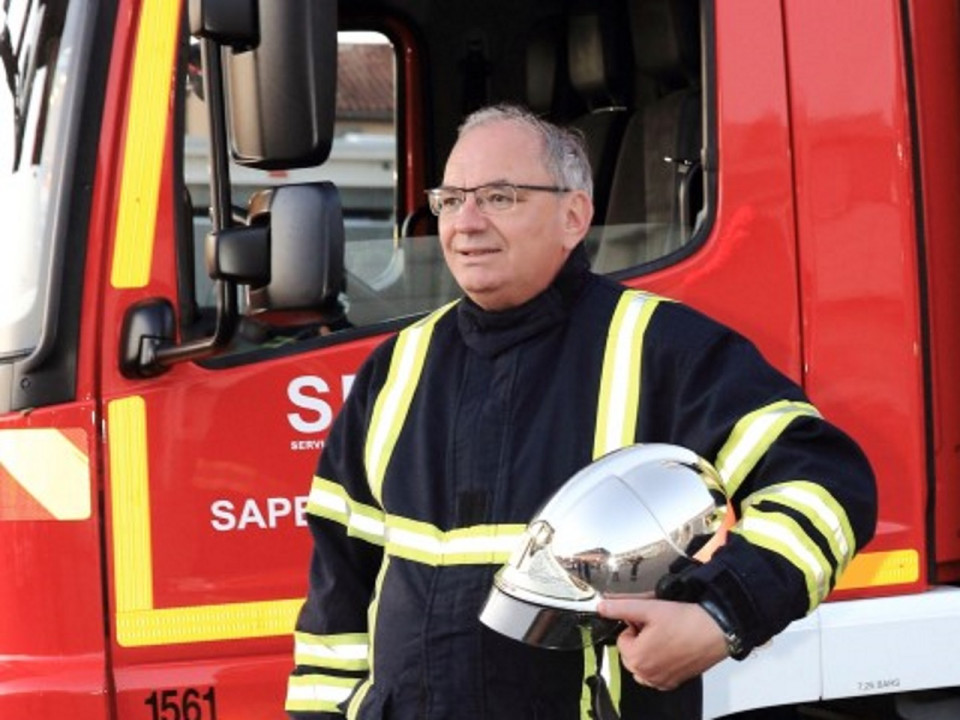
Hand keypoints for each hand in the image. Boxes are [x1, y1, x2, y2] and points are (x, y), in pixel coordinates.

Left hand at [597, 597, 730, 690]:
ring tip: (665, 635)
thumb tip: (602, 606)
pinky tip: (673, 646)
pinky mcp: (674, 682)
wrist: (717, 631)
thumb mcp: (649, 608)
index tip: (648, 620)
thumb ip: (621, 607)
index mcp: (636, 658)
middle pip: (630, 652)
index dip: (634, 625)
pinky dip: (660, 661)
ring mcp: (661, 681)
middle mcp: (647, 674)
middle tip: (657, 626)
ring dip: (648, 650)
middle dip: (640, 638)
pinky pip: (657, 673)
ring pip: (643, 664)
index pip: (622, 638)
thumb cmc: (687, 621)